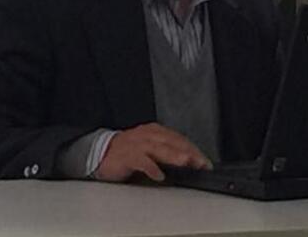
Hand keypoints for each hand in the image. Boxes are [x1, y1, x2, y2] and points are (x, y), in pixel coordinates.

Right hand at [95, 123, 212, 182]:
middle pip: (173, 142)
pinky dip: (151, 168)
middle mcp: (148, 135)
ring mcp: (137, 144)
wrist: (101, 153)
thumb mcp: (150, 150)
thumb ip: (167, 155)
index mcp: (156, 132)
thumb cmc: (129, 153)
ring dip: (174, 155)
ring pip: (159, 148)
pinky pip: (141, 161)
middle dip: (189, 152)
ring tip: (186, 162)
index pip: (179, 139)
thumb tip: (189, 165)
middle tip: (201, 162)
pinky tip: (159, 175)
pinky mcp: (126, 155)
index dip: (194, 150)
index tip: (205, 162)